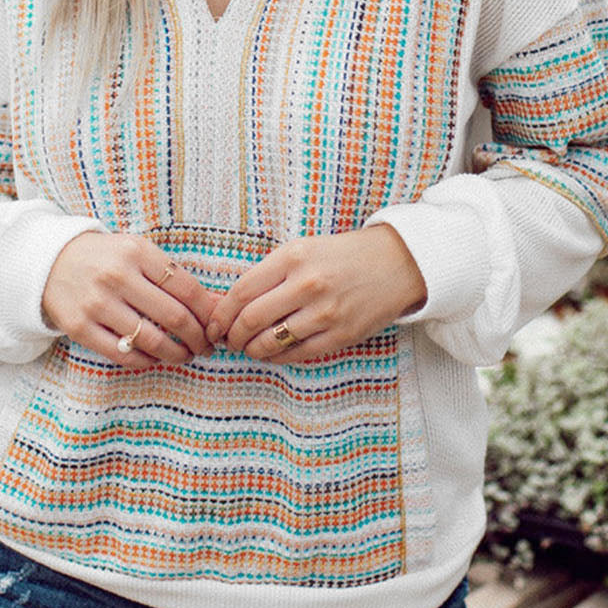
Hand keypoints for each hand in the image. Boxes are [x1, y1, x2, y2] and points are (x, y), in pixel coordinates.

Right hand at [42, 232, 218, 371]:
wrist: (49, 262)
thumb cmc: (106, 258)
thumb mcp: (139, 253)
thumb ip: (174, 276)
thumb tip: (218, 304)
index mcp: (137, 252)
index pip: (187, 288)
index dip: (208, 313)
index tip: (216, 325)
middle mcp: (117, 276)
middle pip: (173, 316)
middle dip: (198, 337)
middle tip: (206, 346)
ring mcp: (96, 303)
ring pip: (151, 340)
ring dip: (176, 354)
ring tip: (185, 355)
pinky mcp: (79, 327)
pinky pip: (122, 354)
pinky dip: (146, 361)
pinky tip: (155, 358)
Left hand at [205, 225, 426, 362]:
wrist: (395, 263)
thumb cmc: (341, 256)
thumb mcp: (302, 250)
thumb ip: (268, 274)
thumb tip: (228, 304)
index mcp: (292, 258)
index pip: (240, 292)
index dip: (220, 314)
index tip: (213, 324)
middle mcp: (307, 285)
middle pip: (250, 320)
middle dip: (232, 336)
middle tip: (228, 340)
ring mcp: (325, 313)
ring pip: (270, 342)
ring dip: (251, 350)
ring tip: (248, 347)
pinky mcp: (340, 335)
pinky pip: (296, 354)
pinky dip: (276, 358)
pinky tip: (272, 353)